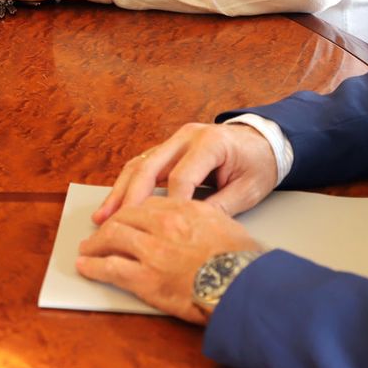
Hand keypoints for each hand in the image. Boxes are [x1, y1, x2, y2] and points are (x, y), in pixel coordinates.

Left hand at [77, 196, 262, 323]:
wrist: (246, 285)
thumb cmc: (244, 261)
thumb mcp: (228, 226)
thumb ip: (207, 218)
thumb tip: (201, 224)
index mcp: (186, 209)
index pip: (149, 205)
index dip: (133, 211)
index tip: (126, 217)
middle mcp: (165, 224)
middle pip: (126, 216)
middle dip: (110, 223)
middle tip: (99, 230)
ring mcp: (153, 250)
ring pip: (113, 237)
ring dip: (96, 243)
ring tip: (87, 248)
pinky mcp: (146, 278)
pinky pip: (111, 268)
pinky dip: (94, 267)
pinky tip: (86, 267)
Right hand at [92, 123, 279, 224]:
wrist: (264, 141)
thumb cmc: (258, 164)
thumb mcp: (248, 189)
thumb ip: (221, 207)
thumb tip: (192, 229)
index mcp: (210, 143)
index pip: (182, 177)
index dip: (170, 205)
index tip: (160, 231)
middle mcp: (187, 137)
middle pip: (149, 167)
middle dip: (131, 198)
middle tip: (114, 224)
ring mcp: (175, 140)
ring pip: (139, 165)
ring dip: (120, 192)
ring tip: (103, 216)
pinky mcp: (169, 149)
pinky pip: (143, 165)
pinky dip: (127, 185)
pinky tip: (115, 203)